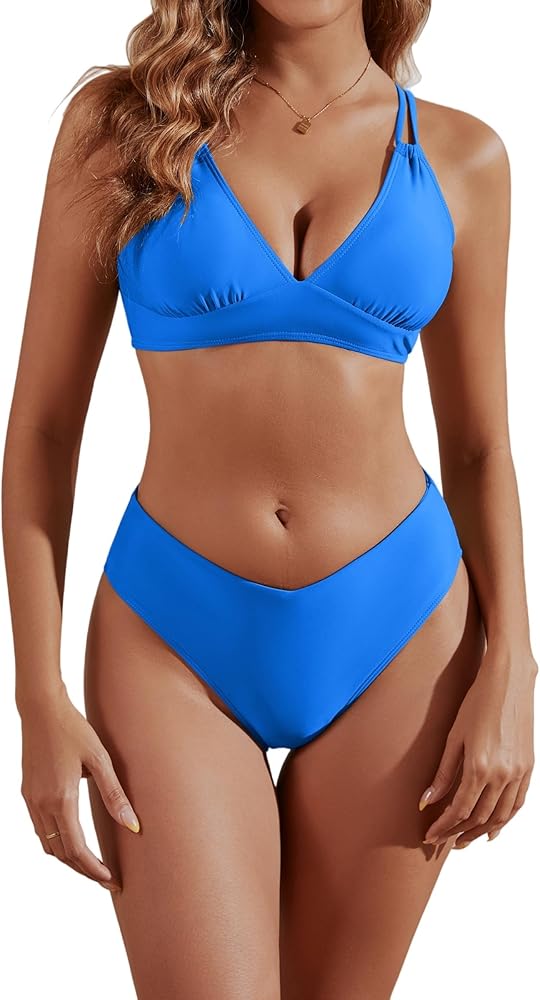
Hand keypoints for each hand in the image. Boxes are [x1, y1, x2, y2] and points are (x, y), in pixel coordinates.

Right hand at [20, 685, 139, 889]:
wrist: (41, 709)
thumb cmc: (73, 729)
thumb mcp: (100, 759)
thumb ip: (115, 795)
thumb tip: (134, 825)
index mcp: (61, 799)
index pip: (77, 850)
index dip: (95, 870)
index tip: (113, 880)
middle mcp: (42, 805)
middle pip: (62, 854)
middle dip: (85, 871)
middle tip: (107, 879)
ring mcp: (31, 801)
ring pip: (49, 845)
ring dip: (69, 860)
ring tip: (92, 864)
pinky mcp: (27, 793)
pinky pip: (40, 830)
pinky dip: (56, 844)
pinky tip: (71, 840)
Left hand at [418, 647, 536, 847]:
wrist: (509, 681)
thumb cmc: (478, 702)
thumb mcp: (454, 736)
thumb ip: (442, 773)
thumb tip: (426, 802)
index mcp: (479, 767)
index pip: (459, 810)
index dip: (443, 827)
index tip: (430, 836)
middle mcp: (501, 775)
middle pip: (479, 818)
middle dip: (459, 833)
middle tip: (443, 841)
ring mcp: (518, 773)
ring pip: (501, 816)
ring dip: (481, 831)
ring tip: (464, 839)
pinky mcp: (529, 768)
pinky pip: (518, 803)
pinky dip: (505, 820)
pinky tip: (494, 828)